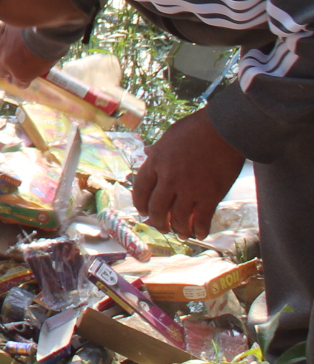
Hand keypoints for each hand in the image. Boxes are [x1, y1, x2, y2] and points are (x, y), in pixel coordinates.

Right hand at [0, 21, 53, 83]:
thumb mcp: (48, 64)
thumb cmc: (52, 49)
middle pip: (1, 71)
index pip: (19, 83)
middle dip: (3, 73)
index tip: (24, 82)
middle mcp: (8, 62)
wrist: (47, 34)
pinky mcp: (1, 30)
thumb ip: (38, 67)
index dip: (21, 83)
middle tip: (4, 72)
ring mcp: (2, 46)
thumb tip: (39, 64)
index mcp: (22, 74)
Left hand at [132, 108, 245, 238]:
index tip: (142, 211)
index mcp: (156, 162)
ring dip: (177, 229)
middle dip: (157, 221)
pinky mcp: (211, 195)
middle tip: (161, 226)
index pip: (141, 189)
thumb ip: (158, 150)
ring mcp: (190, 188)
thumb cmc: (196, 129)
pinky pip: (201, 219)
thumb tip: (146, 152)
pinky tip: (198, 235)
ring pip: (178, 218)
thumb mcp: (169, 136)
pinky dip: (199, 230)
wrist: (224, 130)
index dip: (140, 204)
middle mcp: (169, 178)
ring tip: (179, 233)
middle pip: (157, 208)